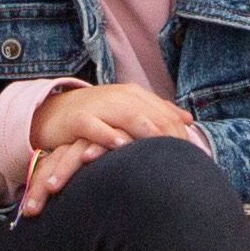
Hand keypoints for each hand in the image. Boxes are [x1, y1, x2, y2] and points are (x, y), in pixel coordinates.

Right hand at [15, 77, 196, 207]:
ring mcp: (100, 106)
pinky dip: (109, 136)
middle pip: (151, 114)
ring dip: (146, 131)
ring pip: (128, 116)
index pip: (164, 113)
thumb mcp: (129, 111)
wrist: (54, 112)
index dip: (180, 132)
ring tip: (161, 147)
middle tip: (184, 154)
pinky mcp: (79, 119)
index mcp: (134, 96)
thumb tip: (188, 119)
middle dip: (169, 133)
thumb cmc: (97, 116)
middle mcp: (120, 97)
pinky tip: (121, 146)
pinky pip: (96, 127)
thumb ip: (158, 113)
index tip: (195, 152)